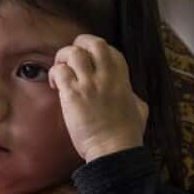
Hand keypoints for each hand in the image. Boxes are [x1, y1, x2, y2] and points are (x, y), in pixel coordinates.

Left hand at [49, 34, 148, 162]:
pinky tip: (55, 85)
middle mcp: (107, 76)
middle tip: (72, 56)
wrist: (114, 150)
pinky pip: (60, 71)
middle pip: (94, 43)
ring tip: (61, 70)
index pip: (110, 49)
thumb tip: (131, 96)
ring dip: (64, 58)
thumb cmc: (126, 134)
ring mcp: (90, 84)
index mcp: (123, 78)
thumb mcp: (139, 109)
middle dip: (80, 44)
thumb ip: (132, 97)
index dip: (96, 51)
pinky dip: (54, 74)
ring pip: (74, 53)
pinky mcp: (73, 95)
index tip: (89, 62)